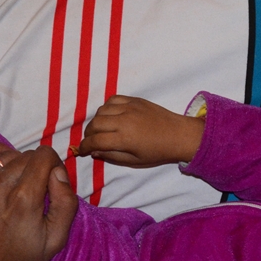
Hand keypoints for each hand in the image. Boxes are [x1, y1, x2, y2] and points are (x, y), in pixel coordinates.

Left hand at [0, 144, 77, 260]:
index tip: (51, 179)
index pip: (44, 156)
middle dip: (36, 167)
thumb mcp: (56, 239)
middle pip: (25, 156)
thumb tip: (58, 171)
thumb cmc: (21, 260)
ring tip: (15, 187)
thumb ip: (65, 201)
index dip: (54, 164)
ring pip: (4, 156)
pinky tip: (0, 170)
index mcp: (23, 200)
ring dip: (15, 166)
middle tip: (35, 189)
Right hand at [76, 95, 204, 167]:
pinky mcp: (134, 100)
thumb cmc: (157, 152)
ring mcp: (129, 108)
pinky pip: (112, 99)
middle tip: (90, 140)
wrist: (178, 134)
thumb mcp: (134, 161)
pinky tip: (109, 115)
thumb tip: (94, 151)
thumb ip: (112, 156)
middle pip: (94, 124)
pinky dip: (106, 107)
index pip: (95, 141)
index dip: (84, 146)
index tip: (81, 150)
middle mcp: (124, 121)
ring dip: (96, 121)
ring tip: (100, 129)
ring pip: (101, 111)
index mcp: (124, 139)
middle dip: (88, 134)